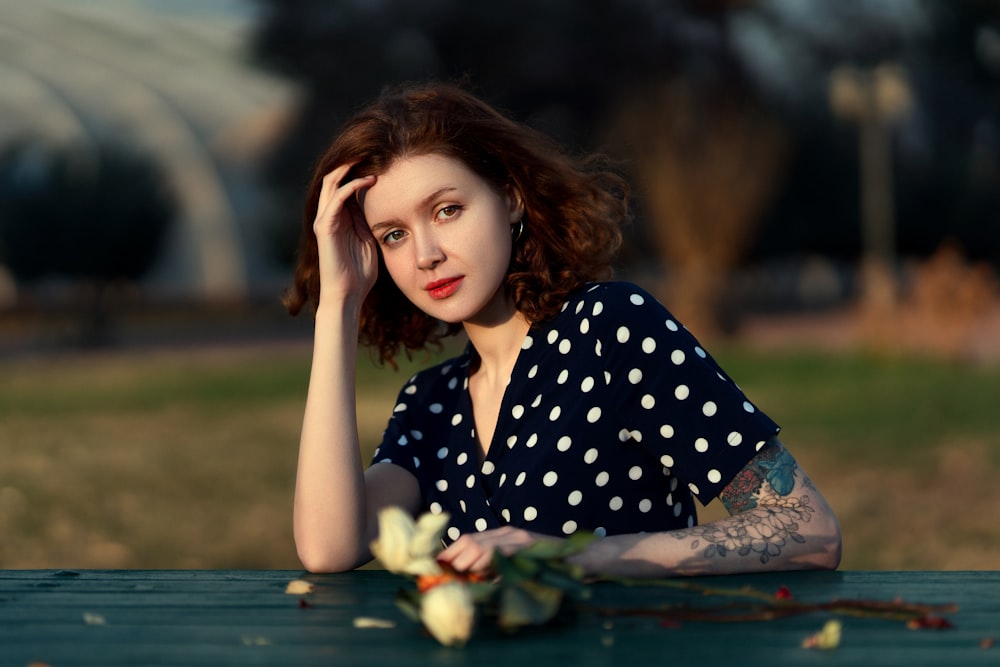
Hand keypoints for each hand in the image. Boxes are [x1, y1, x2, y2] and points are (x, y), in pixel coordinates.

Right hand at [313, 164, 377, 304]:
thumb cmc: (360, 272)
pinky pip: (336, 199)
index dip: (359, 168)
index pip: (345, 183)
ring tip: (368, 155)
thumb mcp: (370, 239)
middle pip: (335, 177)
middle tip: (371, 147)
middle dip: (351, 161)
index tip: (379, 157)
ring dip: (349, 167)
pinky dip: (351, 186)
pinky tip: (368, 180)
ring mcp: (325, 220)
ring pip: (332, 182)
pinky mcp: (325, 227)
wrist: (348, 294)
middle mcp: (329, 214)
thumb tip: (382, 202)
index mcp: (340, 217)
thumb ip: (369, 220)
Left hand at [436, 526, 558, 572]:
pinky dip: (494, 565)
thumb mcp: (517, 564)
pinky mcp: (531, 546)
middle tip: (445, 575)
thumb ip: (496, 569)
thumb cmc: (548, 564)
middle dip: (454, 558)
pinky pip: (507, 554)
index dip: (450, 552)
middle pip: (471, 540)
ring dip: (469, 562)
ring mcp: (519, 537)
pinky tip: (488, 576)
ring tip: (462, 576)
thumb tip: (472, 582)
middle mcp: (508, 532)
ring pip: (484, 545)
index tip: (436, 566)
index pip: (468, 538)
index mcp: (502, 535)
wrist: (579, 556)